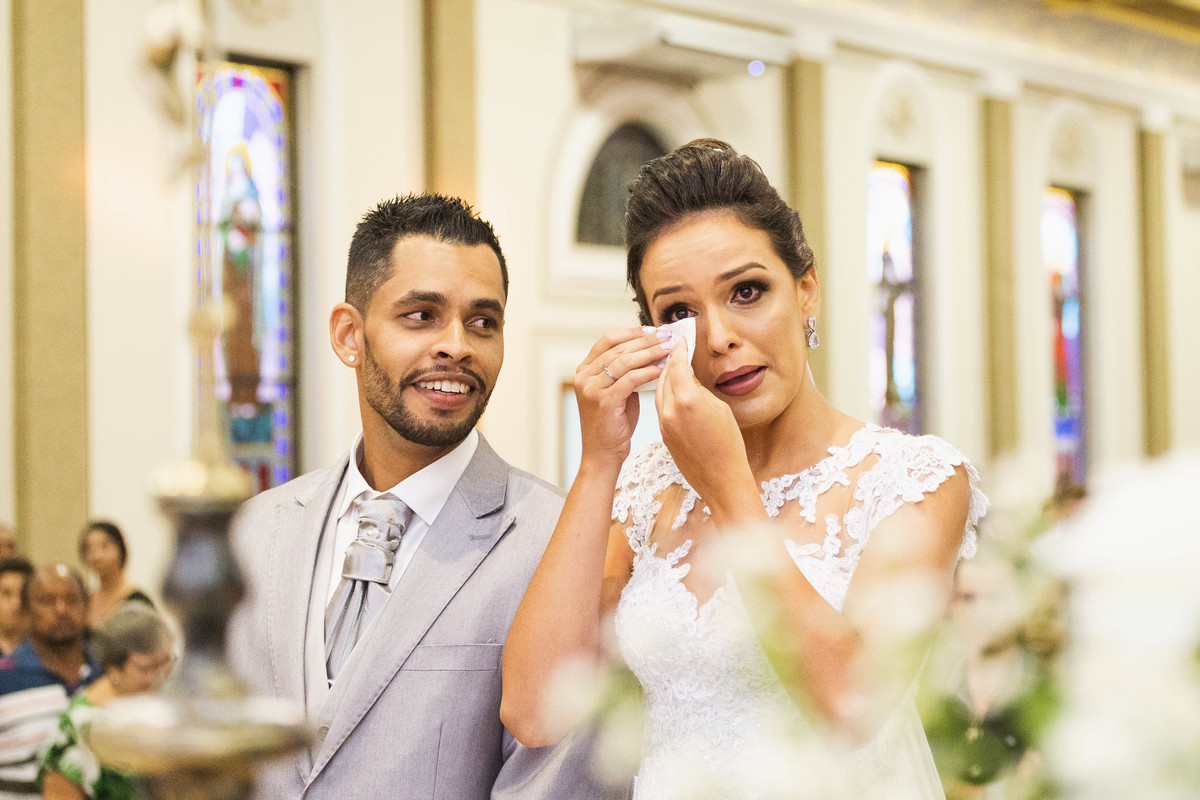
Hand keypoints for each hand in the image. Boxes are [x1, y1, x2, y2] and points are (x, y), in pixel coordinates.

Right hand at [575, 327, 669, 467]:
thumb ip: (626, 372)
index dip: (632, 332)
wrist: (602, 455)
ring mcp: (591, 388)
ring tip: (668, 349)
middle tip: (667, 336)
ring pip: (624, 361)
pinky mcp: (603, 401)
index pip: (608, 340)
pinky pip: (630, 379)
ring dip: (650, 353)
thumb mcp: (617, 392)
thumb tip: (651, 351)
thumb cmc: (613, 425)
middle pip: (618, 348)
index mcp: (584, 370)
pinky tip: (662, 369)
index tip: (653, 330)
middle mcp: (583, 377)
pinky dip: (648, 372)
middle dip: (646, 340)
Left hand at [655, 339, 755, 516]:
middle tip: (672, 348)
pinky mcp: (663, 434)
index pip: (676, 365)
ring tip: (670, 367)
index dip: (677, 350)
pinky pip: (660, 407)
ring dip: (664, 378)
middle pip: (664, 376)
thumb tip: (689, 379)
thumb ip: (699, 390)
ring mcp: (665, 423)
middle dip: (668, 361)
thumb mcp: (719, 408)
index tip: (679, 339)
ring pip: (659, 392)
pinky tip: (672, 392)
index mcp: (687, 399)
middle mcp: (671, 410)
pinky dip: (664, 395)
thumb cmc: (729, 445)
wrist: (721, 480)